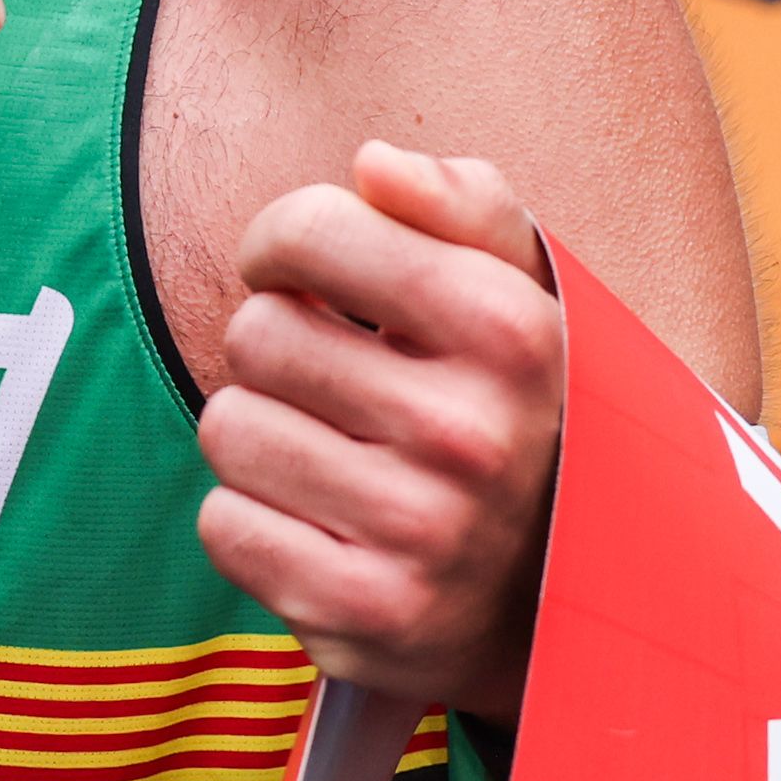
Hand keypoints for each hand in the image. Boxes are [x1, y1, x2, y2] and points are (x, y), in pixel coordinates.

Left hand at [195, 140, 561, 716]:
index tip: (300, 273)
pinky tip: (321, 524)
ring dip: (260, 436)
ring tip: (330, 454)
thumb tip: (375, 165)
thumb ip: (463, 205)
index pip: (312, 230)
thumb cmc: (516, 415)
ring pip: (227, 429)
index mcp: (510, 333)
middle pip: (255, 333)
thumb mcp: (526, 296)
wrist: (557, 602)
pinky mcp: (364, 616)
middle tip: (333, 385)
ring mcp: (419, 535)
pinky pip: (223, 526)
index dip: (282, 243)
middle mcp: (470, 436)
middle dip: (277, 349)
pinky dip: (253, 521)